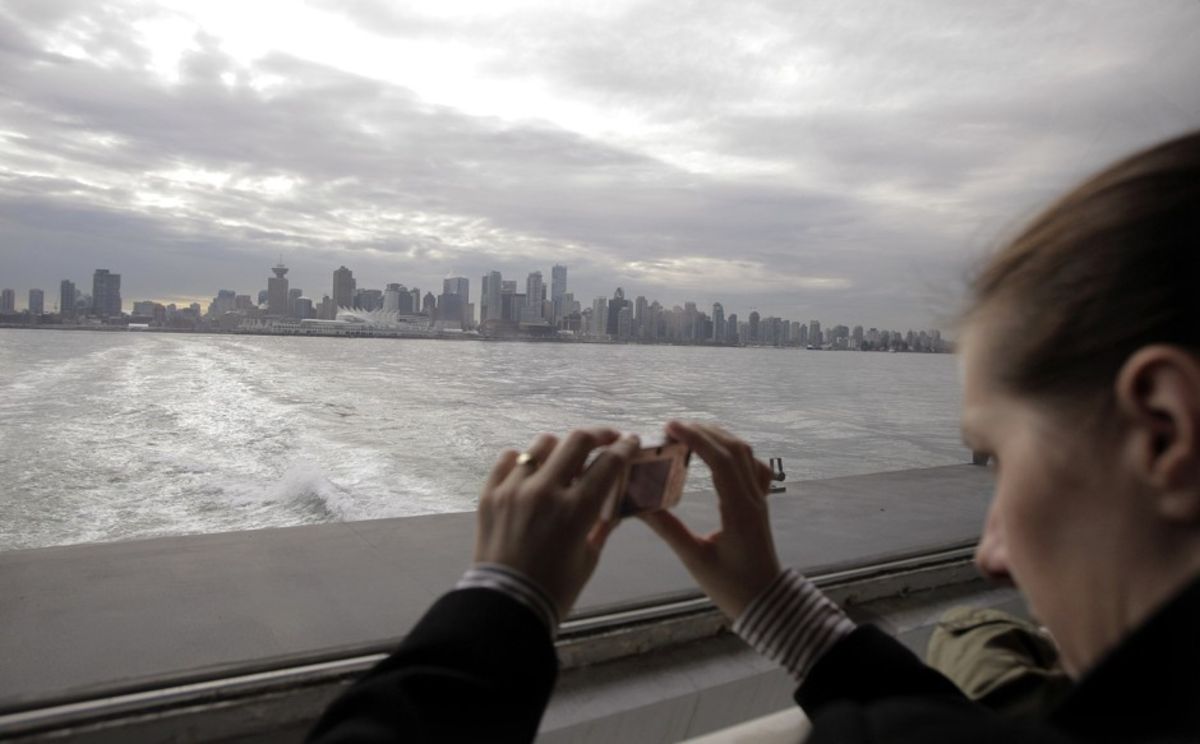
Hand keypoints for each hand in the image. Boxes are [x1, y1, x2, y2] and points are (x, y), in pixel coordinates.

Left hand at [476, 429, 640, 618]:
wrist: (506, 604)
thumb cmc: (555, 588)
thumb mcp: (589, 556)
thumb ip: (601, 525)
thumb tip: (612, 506)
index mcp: (576, 510)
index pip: (608, 463)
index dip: (625, 448)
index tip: (630, 442)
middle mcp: (545, 491)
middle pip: (577, 441)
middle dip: (598, 435)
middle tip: (606, 440)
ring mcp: (514, 489)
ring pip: (542, 445)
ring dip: (560, 447)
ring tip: (565, 458)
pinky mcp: (490, 494)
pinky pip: (508, 459)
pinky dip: (523, 460)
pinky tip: (530, 471)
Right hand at [639, 421, 781, 619]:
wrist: (766, 602)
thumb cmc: (731, 586)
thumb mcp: (694, 558)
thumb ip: (668, 528)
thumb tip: (638, 506)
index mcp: (739, 510)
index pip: (721, 460)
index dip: (696, 438)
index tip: (671, 426)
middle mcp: (753, 498)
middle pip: (734, 449)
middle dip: (704, 431)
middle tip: (673, 427)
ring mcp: (760, 499)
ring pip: (745, 453)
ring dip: (719, 436)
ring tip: (690, 432)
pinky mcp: (760, 503)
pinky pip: (753, 466)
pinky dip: (734, 451)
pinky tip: (717, 452)